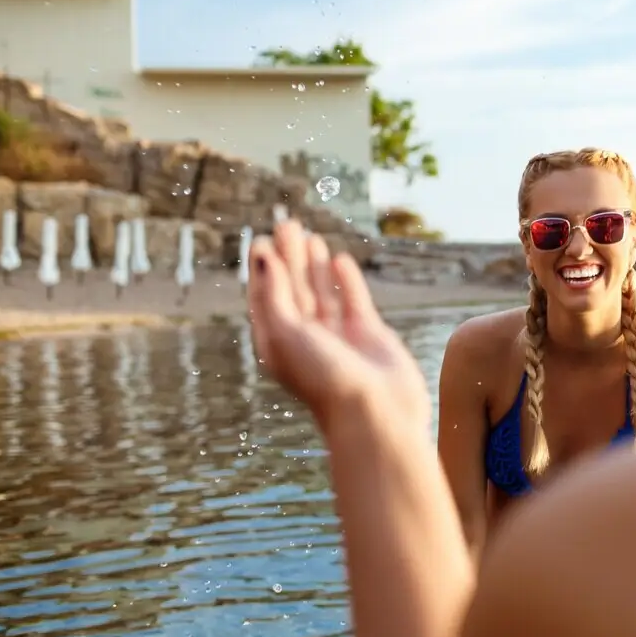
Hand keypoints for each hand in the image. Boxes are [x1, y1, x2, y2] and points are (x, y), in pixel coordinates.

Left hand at [247, 222, 430, 427]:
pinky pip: (352, 301)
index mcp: (279, 345)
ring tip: (310, 235)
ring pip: (322, 293)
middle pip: (293, 290)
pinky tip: (339, 259)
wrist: (374, 413)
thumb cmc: (324, 379)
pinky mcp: (367, 335)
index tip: (260, 240)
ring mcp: (338, 337)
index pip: (265, 300)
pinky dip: (345, 281)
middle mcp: (306, 340)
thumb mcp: (286, 333)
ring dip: (314, 264)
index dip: (262, 270)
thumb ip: (275, 293)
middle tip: (287, 223)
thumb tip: (266, 255)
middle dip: (289, 258)